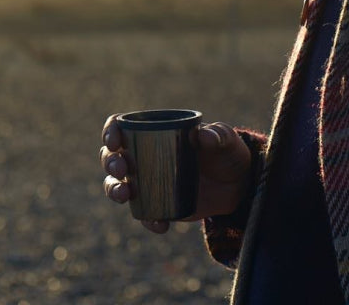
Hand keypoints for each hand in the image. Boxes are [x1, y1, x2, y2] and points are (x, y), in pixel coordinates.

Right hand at [100, 114, 251, 233]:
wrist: (238, 184)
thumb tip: (202, 135)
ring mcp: (149, 180)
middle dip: (110, 161)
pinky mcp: (158, 204)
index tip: (115, 140)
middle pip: (112, 155)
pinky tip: (160, 223)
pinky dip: (147, 219)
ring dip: (114, 189)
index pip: (123, 126)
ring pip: (117, 184)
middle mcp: (145, 155)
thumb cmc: (227, 152)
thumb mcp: (226, 139)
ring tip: (126, 194)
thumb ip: (218, 135)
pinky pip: (143, 214)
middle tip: (123, 168)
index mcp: (156, 131)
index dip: (111, 131)